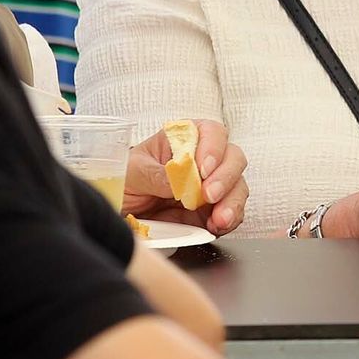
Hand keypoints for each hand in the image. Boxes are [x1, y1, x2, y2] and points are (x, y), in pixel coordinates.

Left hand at [123, 120, 247, 235]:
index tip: (203, 169)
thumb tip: (180, 180)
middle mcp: (205, 160)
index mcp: (185, 141)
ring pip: (238, 187)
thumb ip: (156, 174)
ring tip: (218, 219)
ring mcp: (212, 186)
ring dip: (232, 202)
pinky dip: (229, 220)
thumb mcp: (132, 173)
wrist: (120, 213)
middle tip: (209, 195)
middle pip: (233, 158)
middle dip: (226, 178)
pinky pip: (232, 213)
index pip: (212, 133)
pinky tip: (217, 226)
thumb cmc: (125, 182)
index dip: (213, 148)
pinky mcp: (213, 211)